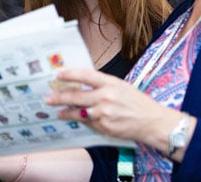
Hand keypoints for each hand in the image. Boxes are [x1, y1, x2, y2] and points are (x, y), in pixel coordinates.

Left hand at [45, 68, 174, 142]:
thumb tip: (82, 84)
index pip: (85, 75)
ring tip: (58, 111)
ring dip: (66, 112)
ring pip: (78, 112)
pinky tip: (75, 119)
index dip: (69, 74)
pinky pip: (88, 123)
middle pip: (77, 95)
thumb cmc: (137, 102)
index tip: (58, 74)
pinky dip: (81, 121)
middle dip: (60, 97)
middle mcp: (106, 97)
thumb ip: (103, 84)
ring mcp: (104, 113)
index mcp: (111, 83)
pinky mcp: (104, 127)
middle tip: (48, 97)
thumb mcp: (121, 86)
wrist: (152, 121)